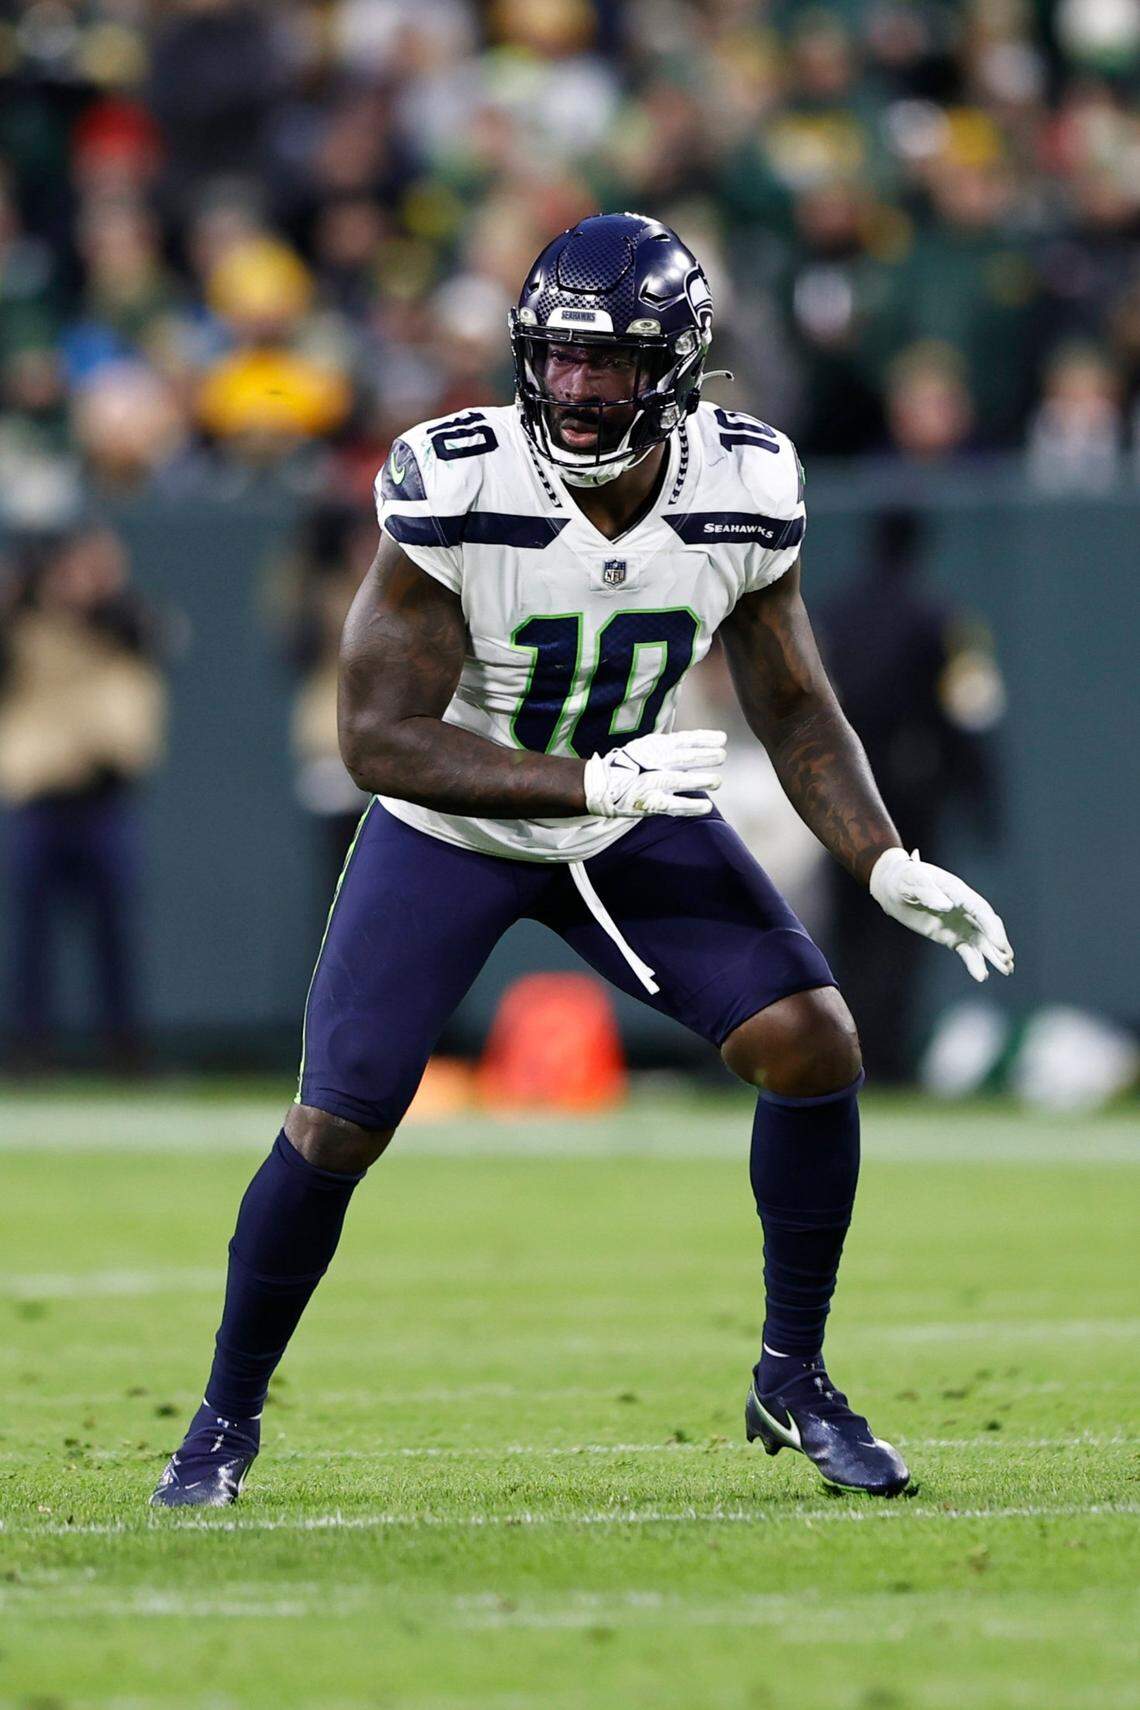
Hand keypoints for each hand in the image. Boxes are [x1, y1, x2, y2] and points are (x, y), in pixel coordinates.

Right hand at [583, 729, 726, 819]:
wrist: (601, 786)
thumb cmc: (629, 767)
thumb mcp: (647, 749)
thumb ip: (670, 747)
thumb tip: (700, 744)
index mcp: (653, 747)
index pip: (682, 740)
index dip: (703, 739)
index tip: (722, 738)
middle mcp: (652, 762)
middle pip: (683, 758)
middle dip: (704, 757)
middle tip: (722, 756)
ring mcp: (651, 782)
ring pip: (678, 780)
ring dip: (700, 780)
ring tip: (718, 781)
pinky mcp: (649, 802)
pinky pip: (672, 805)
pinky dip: (690, 806)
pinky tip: (706, 807)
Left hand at [869, 847, 1013, 981]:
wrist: (893, 887)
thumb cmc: (903, 878)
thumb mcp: (912, 881)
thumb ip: (928, 893)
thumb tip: (947, 907)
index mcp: (958, 892)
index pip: (981, 910)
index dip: (992, 928)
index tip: (999, 945)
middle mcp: (964, 908)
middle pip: (987, 926)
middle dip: (998, 943)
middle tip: (1007, 960)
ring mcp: (959, 923)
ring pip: (981, 941)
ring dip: (993, 955)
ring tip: (1006, 970)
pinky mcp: (951, 936)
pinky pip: (966, 950)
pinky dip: (975, 962)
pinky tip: (982, 976)